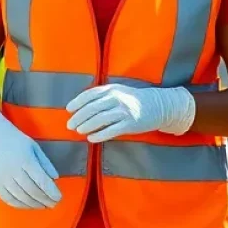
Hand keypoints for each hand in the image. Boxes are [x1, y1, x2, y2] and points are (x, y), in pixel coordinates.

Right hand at [0, 105, 61, 208]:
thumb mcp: (35, 147)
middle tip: (54, 203)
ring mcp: (4, 178)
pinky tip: (29, 205)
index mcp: (25, 160)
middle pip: (32, 191)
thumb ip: (45, 163)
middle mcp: (14, 170)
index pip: (41, 180)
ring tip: (44, 205)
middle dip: (45, 199)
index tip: (59, 197)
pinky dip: (21, 205)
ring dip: (34, 204)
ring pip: (21, 197)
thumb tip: (55, 178)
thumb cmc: (17, 141)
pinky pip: (9, 199)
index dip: (51, 191)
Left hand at [66, 84, 194, 142]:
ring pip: (100, 119)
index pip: (90, 94)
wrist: (159, 105)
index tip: (68, 109)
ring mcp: (124, 111)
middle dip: (79, 117)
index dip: (77, 102)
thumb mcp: (119, 91)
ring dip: (86, 125)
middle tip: (69, 125)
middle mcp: (117, 98)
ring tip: (78, 131)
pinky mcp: (130, 124)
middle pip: (92, 108)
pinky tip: (91, 138)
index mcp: (112, 89)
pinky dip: (99, 134)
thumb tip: (82, 105)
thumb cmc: (134, 99)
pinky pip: (111, 130)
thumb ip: (103, 95)